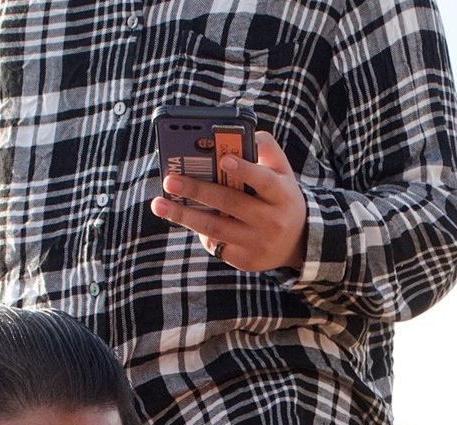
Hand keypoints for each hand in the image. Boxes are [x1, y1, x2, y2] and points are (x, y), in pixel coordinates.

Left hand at [148, 129, 308, 272]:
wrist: (297, 242)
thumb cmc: (280, 197)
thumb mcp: (282, 172)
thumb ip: (265, 149)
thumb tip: (237, 133)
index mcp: (281, 194)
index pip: (263, 181)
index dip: (244, 170)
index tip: (222, 159)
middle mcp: (271, 220)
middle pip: (230, 203)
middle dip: (198, 190)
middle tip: (170, 180)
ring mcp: (257, 243)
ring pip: (215, 227)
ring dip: (184, 215)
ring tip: (159, 204)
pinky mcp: (245, 260)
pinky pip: (215, 243)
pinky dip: (198, 230)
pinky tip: (183, 217)